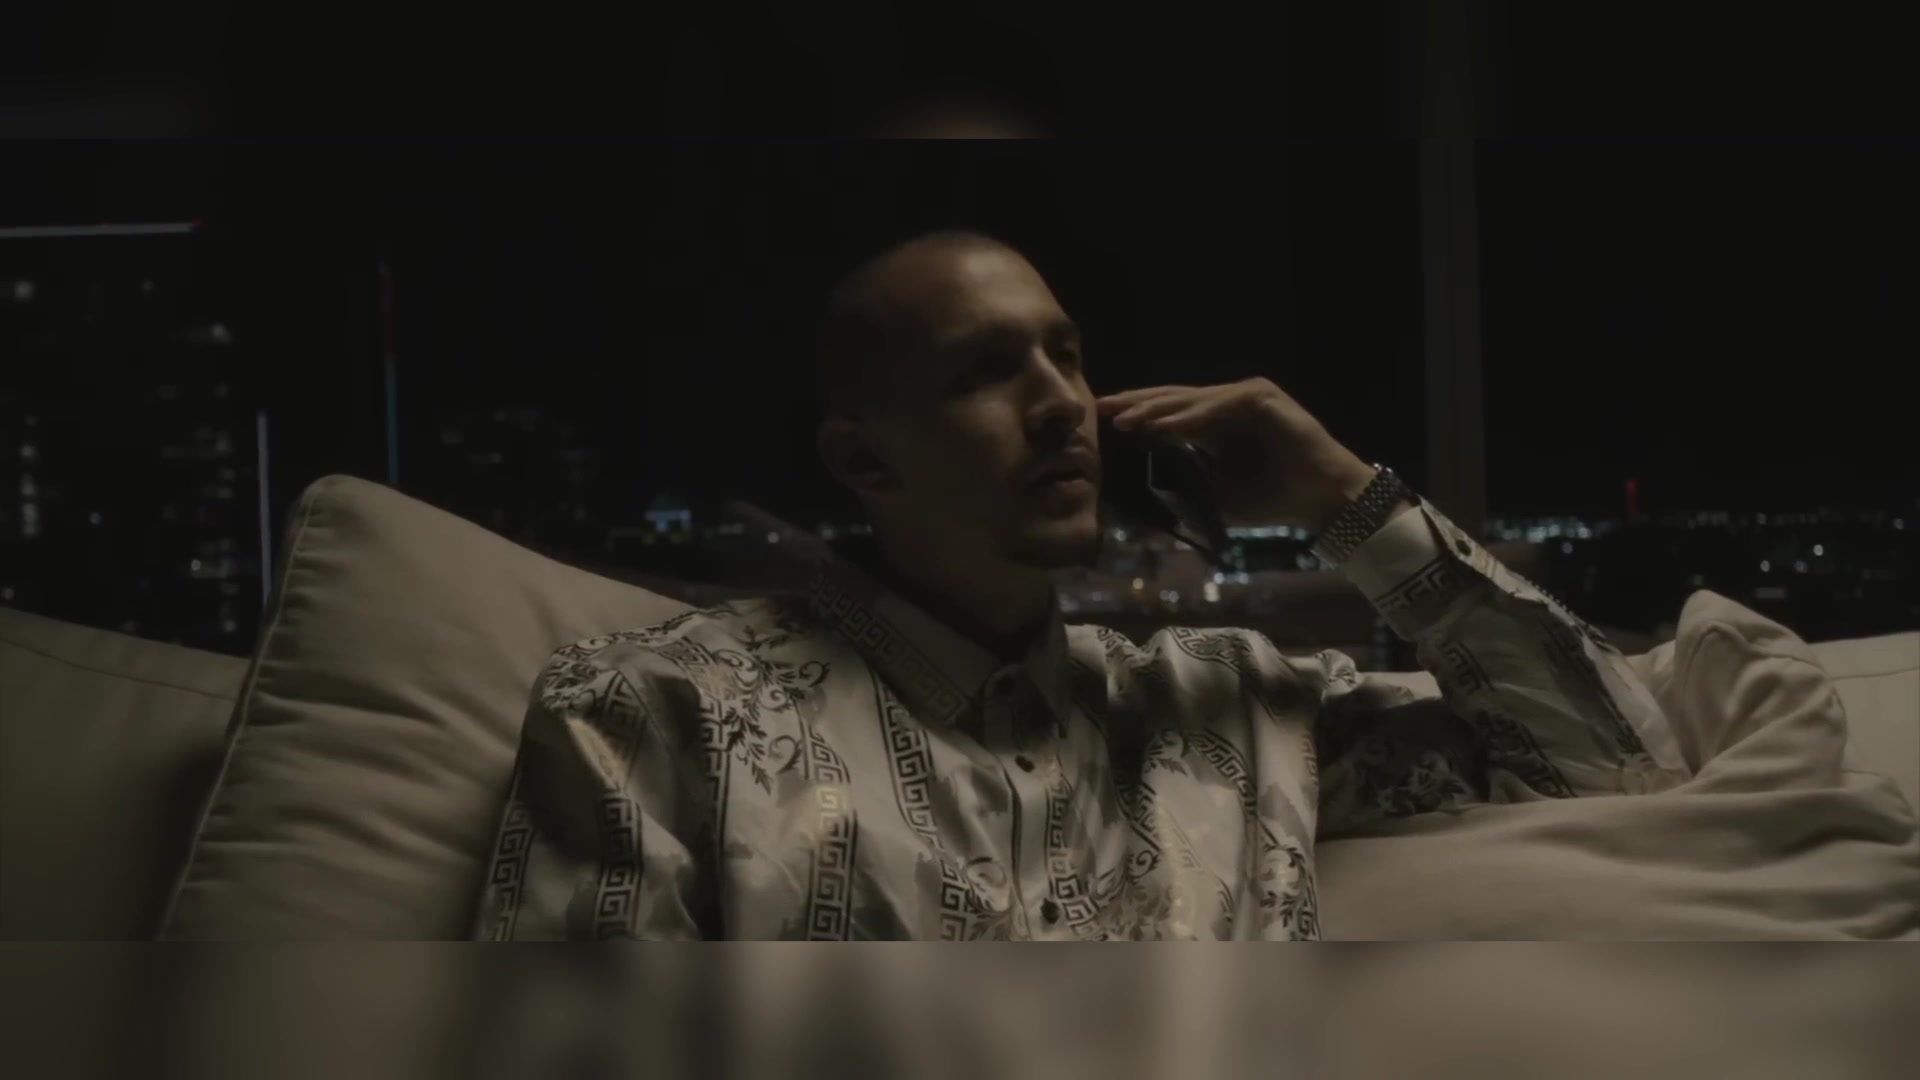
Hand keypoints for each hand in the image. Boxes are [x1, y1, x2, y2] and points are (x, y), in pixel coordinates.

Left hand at [1096, 378, 1378, 531]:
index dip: (1137, 416)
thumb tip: (1146, 506)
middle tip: (1099, 407)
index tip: (1101, 422)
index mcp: (1216, 425)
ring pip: (1192, 400)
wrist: (1322, 501)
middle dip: (1136, 404)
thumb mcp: (1217, 500)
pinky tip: (1163, 427)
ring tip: (1123, 420)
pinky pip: (1218, 407)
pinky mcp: (1264, 399)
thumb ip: (1186, 494)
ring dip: (1156, 410)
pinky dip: (1190, 417)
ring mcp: (1247, 397)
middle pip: (1174, 398)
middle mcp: (1228, 406)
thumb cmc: (1275, 501)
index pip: (1169, 414)